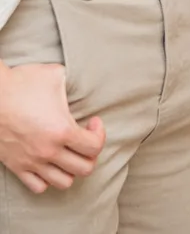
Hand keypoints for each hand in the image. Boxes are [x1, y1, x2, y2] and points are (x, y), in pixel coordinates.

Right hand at [0, 62, 105, 193]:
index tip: (92, 121)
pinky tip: (50, 160)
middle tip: (84, 138)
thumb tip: (81, 81)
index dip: (99, 133)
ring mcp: (31, 162)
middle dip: (90, 153)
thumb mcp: (56, 75)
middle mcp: (48, 151)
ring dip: (71, 168)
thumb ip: (73, 82)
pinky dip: (48, 178)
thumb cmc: (22, 83)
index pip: (94, 147)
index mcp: (61, 130)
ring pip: (63, 182)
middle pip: (84, 168)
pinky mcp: (17, 167)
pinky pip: (38, 187)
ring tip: (69, 151)